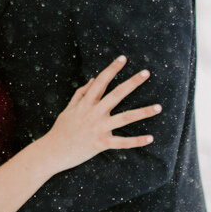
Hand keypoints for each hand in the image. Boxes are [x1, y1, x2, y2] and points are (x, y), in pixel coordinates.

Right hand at [41, 57, 159, 173]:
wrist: (52, 152)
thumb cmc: (61, 130)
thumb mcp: (68, 109)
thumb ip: (80, 94)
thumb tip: (91, 80)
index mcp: (86, 103)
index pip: (100, 81)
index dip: (112, 69)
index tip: (123, 58)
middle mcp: (94, 113)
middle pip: (116, 94)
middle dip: (132, 83)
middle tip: (146, 73)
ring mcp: (98, 128)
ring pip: (124, 118)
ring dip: (143, 112)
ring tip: (158, 107)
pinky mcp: (100, 144)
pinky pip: (121, 143)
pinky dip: (136, 141)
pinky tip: (150, 138)